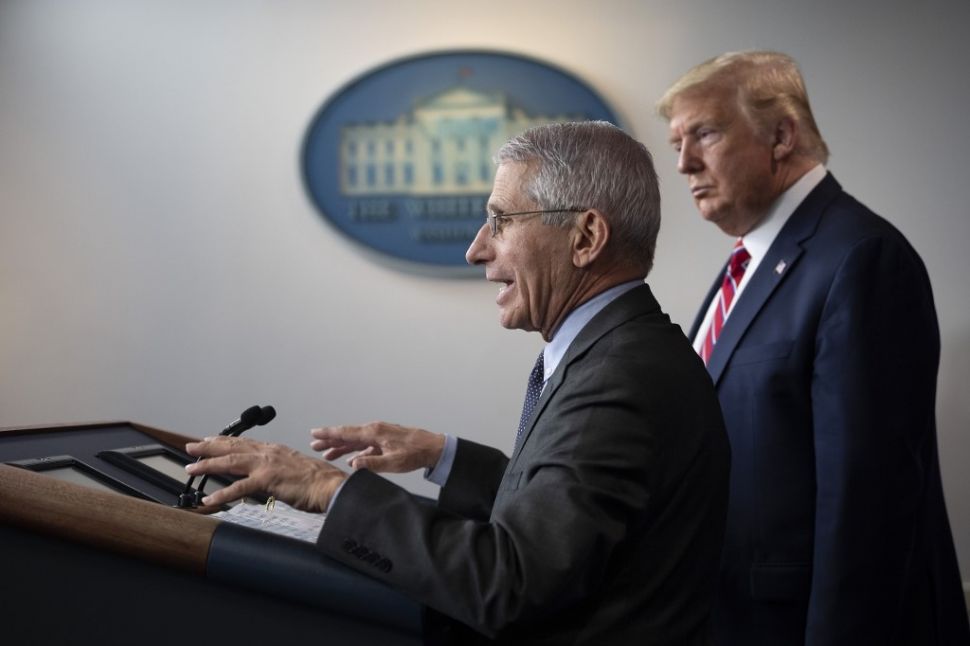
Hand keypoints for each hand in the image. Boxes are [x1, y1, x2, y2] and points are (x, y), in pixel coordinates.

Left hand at [184, 436, 345, 512]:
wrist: (332, 486)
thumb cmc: (319, 482)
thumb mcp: (295, 470)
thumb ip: (280, 471)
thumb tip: (272, 477)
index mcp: (275, 451)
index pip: (245, 443)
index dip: (225, 442)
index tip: (210, 440)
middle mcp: (269, 453)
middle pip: (232, 448)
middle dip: (209, 447)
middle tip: (191, 447)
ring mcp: (267, 465)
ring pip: (231, 463)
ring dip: (208, 465)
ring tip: (191, 469)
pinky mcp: (268, 480)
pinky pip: (240, 488)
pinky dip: (222, 493)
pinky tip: (209, 499)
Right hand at [310, 421, 444, 473]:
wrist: (433, 448)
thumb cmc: (415, 453)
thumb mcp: (393, 462)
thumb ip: (372, 464)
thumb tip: (353, 464)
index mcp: (374, 432)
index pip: (346, 432)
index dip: (329, 434)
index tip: (314, 433)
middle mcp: (375, 431)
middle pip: (347, 435)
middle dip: (330, 440)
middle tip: (314, 445)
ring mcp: (380, 435)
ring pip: (355, 441)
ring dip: (341, 447)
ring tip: (327, 453)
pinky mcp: (385, 441)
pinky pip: (365, 446)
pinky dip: (356, 452)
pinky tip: (351, 460)